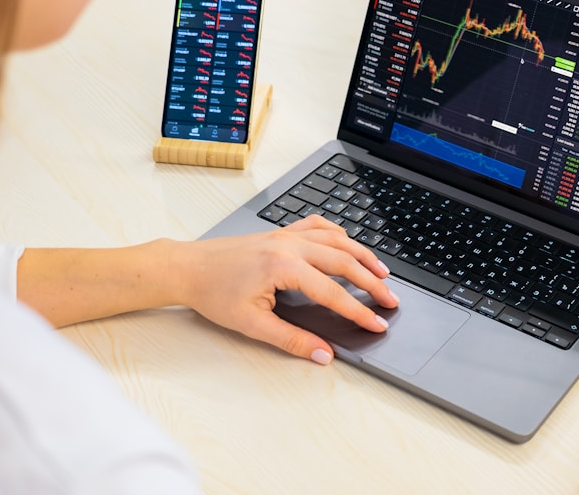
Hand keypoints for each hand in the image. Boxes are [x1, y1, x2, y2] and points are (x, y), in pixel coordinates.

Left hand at [171, 215, 396, 364]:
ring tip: (381, 272)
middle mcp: (289, 245)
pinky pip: (318, 226)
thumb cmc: (213, 292)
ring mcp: (286, 235)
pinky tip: (347, 242)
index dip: (358, 311)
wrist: (188, 268)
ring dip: (362, 255)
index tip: (377, 323)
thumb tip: (322, 353)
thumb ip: (291, 340)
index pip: (333, 292)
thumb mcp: (251, 324)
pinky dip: (338, 234)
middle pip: (344, 260)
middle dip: (371, 282)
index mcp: (284, 266)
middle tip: (390, 299)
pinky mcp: (280, 232)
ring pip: (336, 239)